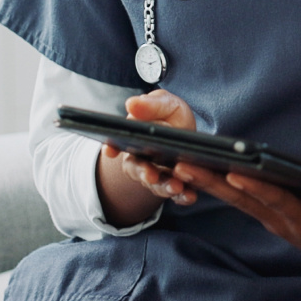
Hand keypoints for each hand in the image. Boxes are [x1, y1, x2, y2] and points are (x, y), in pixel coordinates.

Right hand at [96, 90, 197, 224]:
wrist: (188, 135)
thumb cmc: (172, 117)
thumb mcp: (166, 104)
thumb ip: (151, 105)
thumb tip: (132, 103)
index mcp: (134, 140)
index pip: (117, 145)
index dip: (112, 147)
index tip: (110, 150)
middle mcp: (142, 162)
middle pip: (137, 169)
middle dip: (143, 172)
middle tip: (150, 174)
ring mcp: (158, 176)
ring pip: (157, 185)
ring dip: (165, 187)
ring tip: (175, 186)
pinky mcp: (176, 185)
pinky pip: (177, 195)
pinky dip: (182, 197)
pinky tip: (190, 195)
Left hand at [171, 164, 300, 281]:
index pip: (279, 203)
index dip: (258, 189)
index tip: (236, 174)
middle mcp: (286, 224)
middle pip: (246, 201)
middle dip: (216, 184)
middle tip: (186, 167)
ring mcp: (278, 222)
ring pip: (240, 202)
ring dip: (212, 185)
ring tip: (185, 166)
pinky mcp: (277, 219)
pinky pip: (246, 203)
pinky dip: (225, 189)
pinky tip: (208, 176)